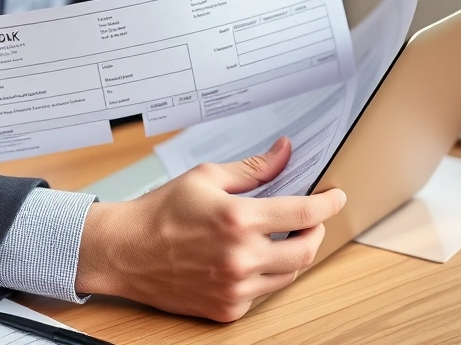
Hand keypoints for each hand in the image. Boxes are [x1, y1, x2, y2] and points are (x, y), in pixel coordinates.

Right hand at [75, 137, 346, 321]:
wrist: (124, 251)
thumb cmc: (159, 213)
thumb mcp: (205, 177)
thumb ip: (252, 168)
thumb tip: (283, 152)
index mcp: (238, 219)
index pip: (304, 213)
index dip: (328, 204)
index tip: (335, 197)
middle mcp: (241, 257)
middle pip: (307, 249)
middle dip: (315, 231)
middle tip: (308, 220)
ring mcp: (235, 287)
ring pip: (289, 274)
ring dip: (293, 254)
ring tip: (278, 238)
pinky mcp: (227, 308)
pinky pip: (263, 292)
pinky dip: (265, 275)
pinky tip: (250, 259)